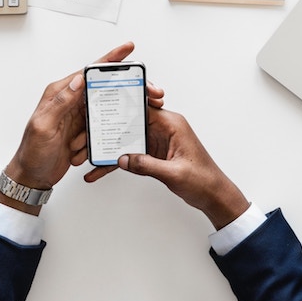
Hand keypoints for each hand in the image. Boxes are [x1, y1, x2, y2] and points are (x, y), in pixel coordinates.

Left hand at [0, 42, 160, 213]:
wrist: (32, 177)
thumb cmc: (32, 153)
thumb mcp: (44, 126)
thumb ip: (61, 102)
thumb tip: (79, 80)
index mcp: (59, 93)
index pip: (88, 72)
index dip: (109, 60)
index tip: (127, 49)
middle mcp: (69, 101)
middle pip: (102, 87)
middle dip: (123, 88)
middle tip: (146, 90)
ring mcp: (77, 116)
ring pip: (105, 108)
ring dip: (112, 118)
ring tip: (124, 120)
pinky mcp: (83, 130)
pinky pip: (101, 127)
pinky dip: (103, 135)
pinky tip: (100, 144)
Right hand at [87, 108, 248, 229]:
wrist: (214, 195)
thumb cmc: (204, 180)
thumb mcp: (174, 173)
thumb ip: (147, 165)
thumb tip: (124, 159)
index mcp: (172, 124)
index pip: (143, 106)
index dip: (122, 105)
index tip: (103, 105)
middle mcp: (163, 128)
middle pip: (130, 121)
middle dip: (109, 127)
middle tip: (87, 133)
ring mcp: (157, 140)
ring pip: (127, 138)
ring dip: (109, 147)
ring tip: (88, 154)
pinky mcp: (154, 153)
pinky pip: (131, 154)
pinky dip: (118, 161)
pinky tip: (101, 170)